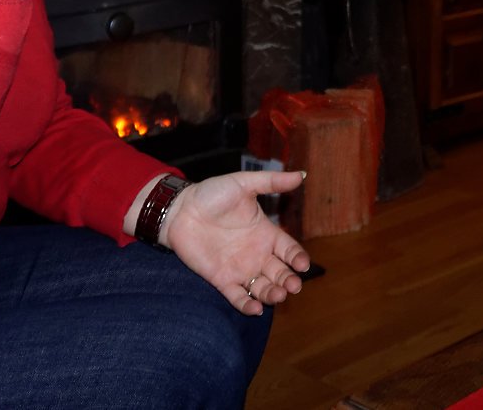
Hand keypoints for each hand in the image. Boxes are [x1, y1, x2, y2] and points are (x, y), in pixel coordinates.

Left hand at [161, 170, 312, 314]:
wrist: (180, 210)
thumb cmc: (212, 194)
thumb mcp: (244, 184)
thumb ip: (272, 182)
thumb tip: (301, 174)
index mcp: (266, 233)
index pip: (289, 250)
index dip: (298, 258)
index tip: (303, 265)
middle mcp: (257, 254)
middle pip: (280, 273)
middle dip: (288, 281)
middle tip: (293, 286)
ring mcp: (240, 269)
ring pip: (262, 288)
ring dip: (272, 294)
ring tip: (278, 295)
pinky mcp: (222, 280)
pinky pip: (238, 297)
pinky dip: (247, 305)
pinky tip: (256, 309)